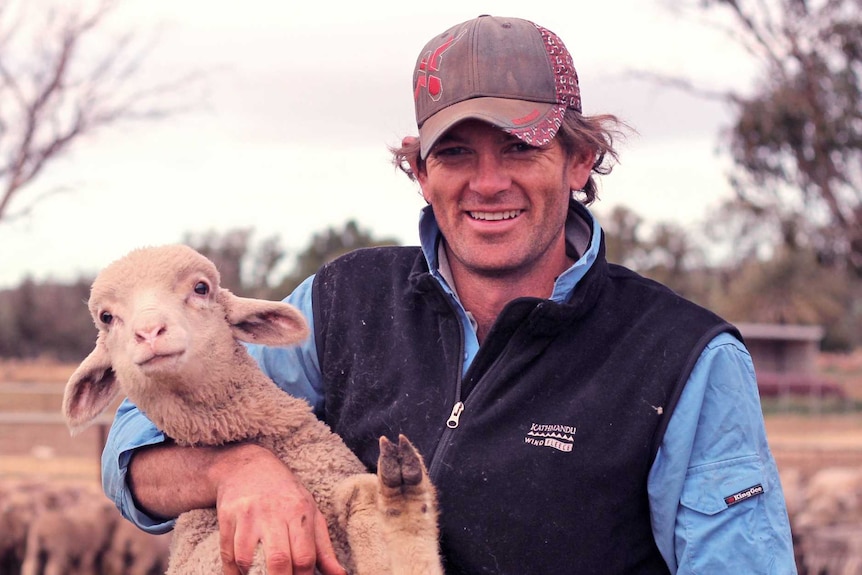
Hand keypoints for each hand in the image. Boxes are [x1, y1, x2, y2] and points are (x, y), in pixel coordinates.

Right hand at [211, 443, 345, 574]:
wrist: (248, 465)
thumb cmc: (286, 494)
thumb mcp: (310, 513)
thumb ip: (324, 548)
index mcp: (299, 512)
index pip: (305, 556)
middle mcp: (273, 512)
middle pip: (278, 560)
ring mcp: (248, 515)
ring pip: (247, 559)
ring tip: (261, 574)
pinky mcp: (227, 517)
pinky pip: (227, 554)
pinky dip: (233, 571)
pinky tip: (242, 574)